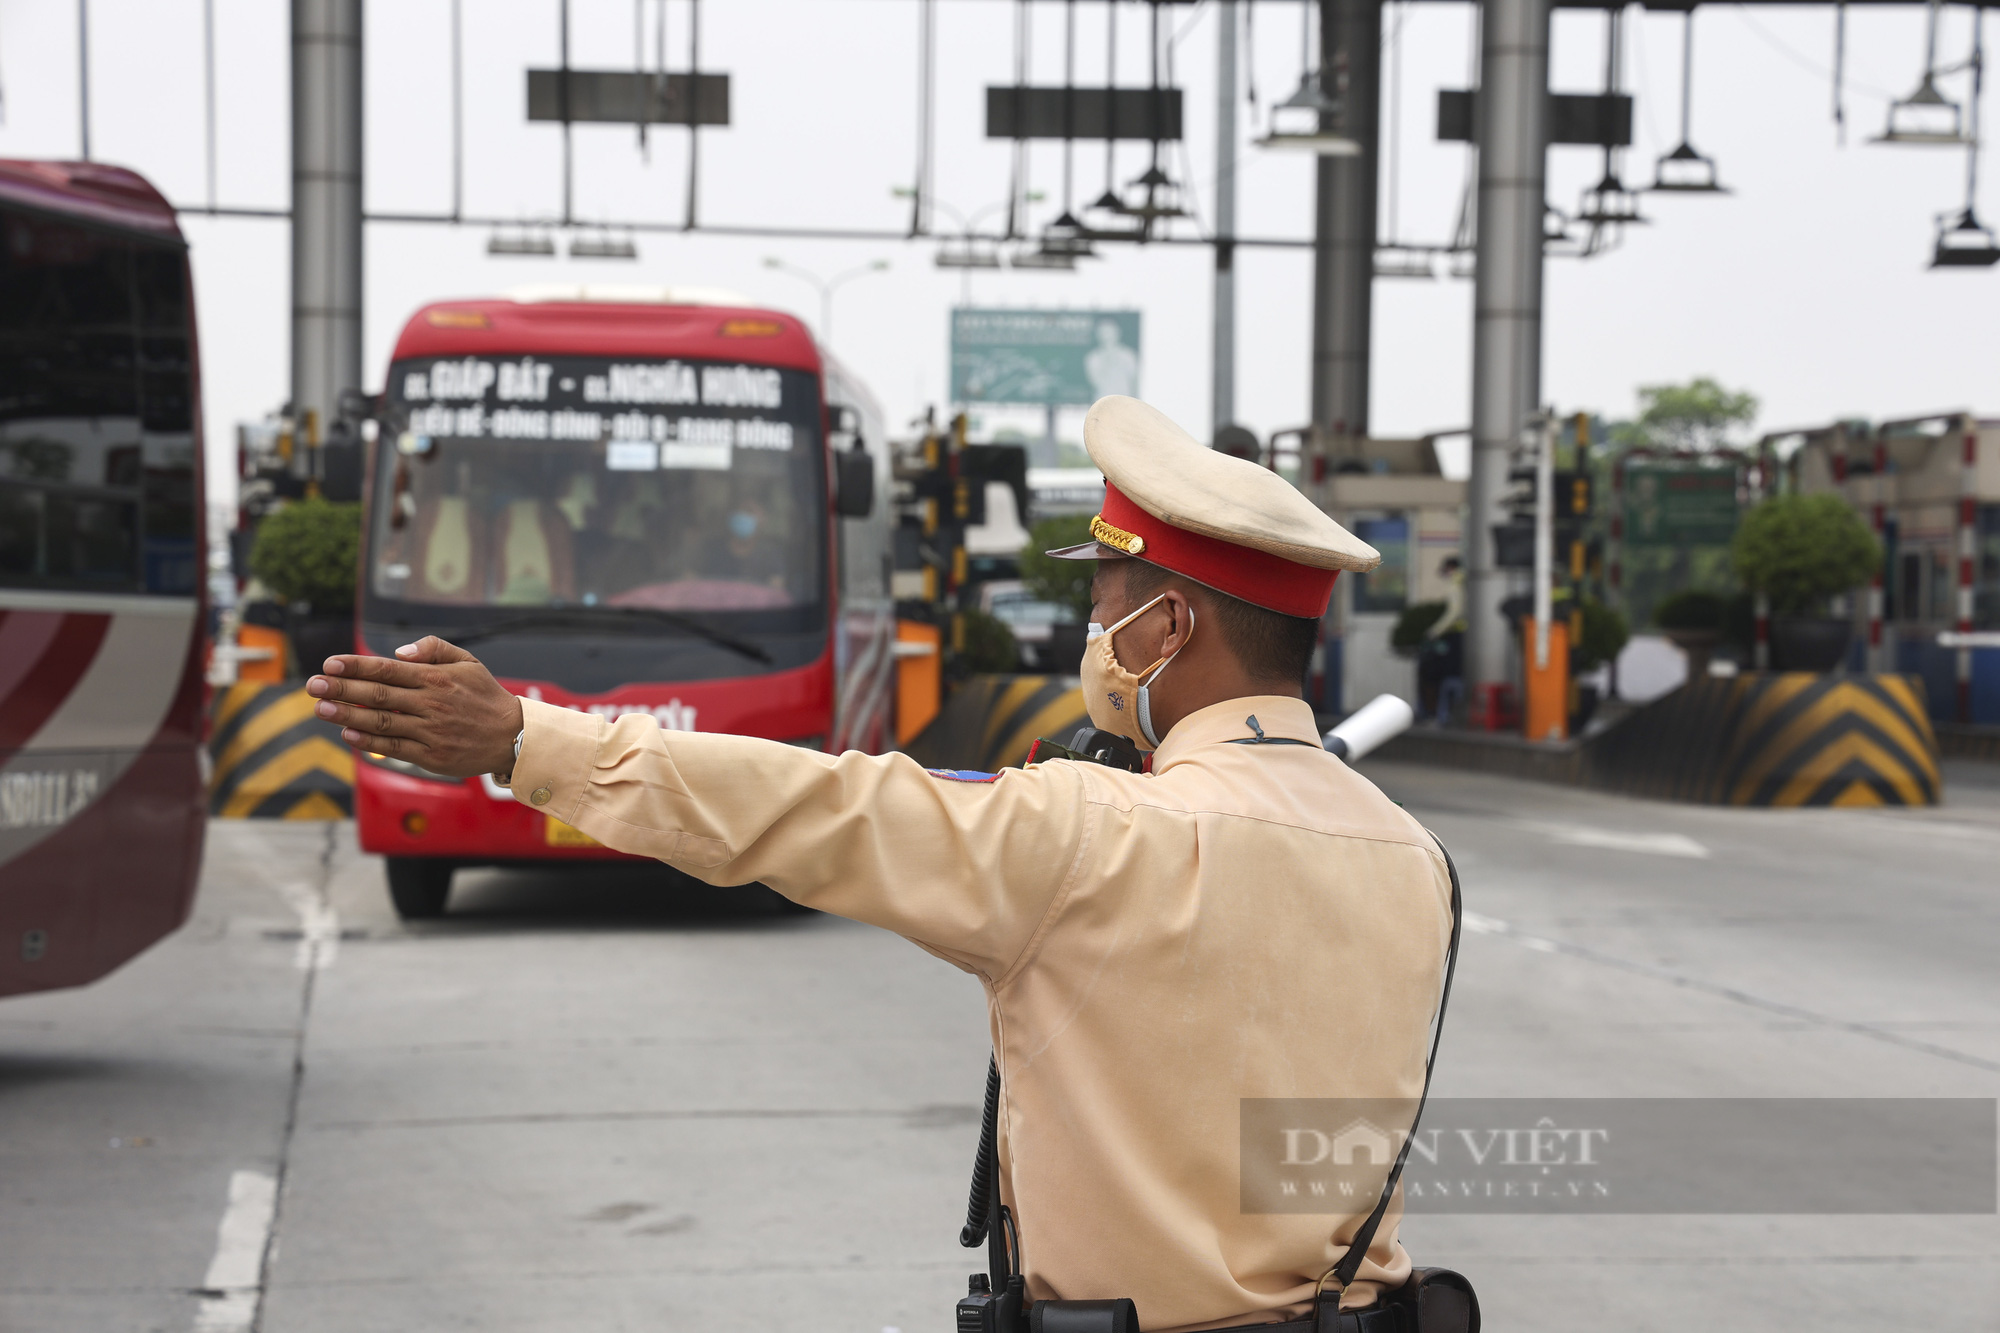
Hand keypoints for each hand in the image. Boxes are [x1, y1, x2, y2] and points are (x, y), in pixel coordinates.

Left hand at [307, 637, 524, 777]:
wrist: (514, 736)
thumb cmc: (485, 696)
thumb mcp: (468, 662)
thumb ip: (433, 648)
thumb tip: (398, 653)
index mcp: (437, 678)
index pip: (386, 669)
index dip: (355, 666)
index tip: (329, 664)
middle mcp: (431, 704)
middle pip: (377, 695)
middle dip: (341, 689)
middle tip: (313, 685)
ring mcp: (430, 731)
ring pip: (380, 722)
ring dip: (347, 715)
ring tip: (320, 709)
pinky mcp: (431, 756)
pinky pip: (393, 748)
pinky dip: (368, 741)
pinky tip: (347, 733)